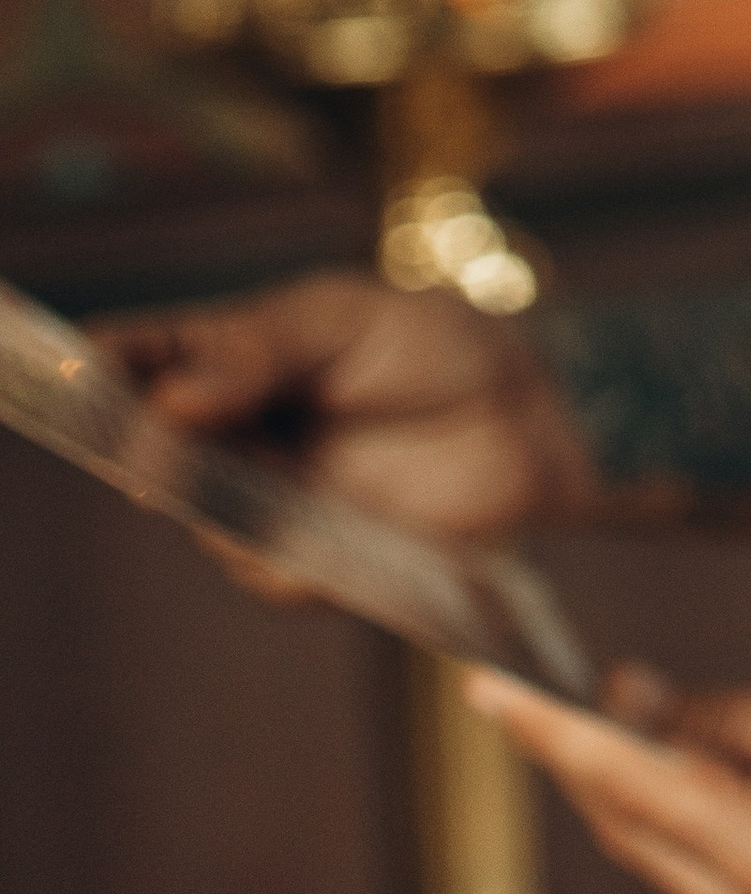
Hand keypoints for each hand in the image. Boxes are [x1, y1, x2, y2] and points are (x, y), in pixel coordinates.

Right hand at [97, 272, 600, 542]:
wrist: (534, 413)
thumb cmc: (439, 344)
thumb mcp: (346, 321)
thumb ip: (258, 351)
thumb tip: (171, 398)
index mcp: (232, 357)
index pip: (144, 358)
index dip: (101, 364)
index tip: (73, 364)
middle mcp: (237, 432)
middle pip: (155, 451)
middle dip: (148, 449)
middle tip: (164, 440)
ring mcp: (273, 497)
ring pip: (205, 519)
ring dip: (222, 506)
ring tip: (275, 474)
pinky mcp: (318, 556)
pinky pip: (272, 573)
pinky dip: (284, 560)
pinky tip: (322, 539)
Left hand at [464, 666, 750, 893]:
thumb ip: (746, 722)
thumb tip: (633, 698)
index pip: (667, 797)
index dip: (574, 737)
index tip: (496, 689)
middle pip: (645, 840)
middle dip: (580, 754)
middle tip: (526, 676)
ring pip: (667, 866)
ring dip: (620, 782)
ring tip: (592, 698)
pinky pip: (705, 883)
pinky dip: (670, 817)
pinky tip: (658, 755)